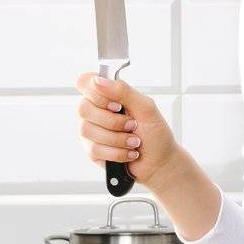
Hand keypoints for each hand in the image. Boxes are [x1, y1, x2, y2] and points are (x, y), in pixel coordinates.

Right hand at [74, 73, 182, 188]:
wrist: (159, 162)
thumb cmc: (155, 133)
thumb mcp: (146, 108)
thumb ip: (123, 91)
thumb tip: (98, 80)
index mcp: (108, 94)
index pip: (85, 81)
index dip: (96, 92)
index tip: (117, 104)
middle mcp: (95, 110)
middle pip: (83, 108)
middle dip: (113, 121)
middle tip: (133, 125)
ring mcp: (91, 130)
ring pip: (87, 130)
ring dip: (117, 139)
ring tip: (134, 141)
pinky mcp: (91, 149)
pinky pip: (94, 148)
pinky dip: (117, 152)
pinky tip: (129, 153)